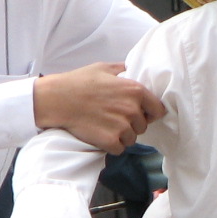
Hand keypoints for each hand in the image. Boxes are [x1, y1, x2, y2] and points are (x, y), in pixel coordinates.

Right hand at [33, 63, 165, 153]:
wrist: (58, 99)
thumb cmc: (79, 82)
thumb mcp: (104, 68)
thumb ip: (123, 70)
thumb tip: (132, 69)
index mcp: (135, 90)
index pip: (158, 110)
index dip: (149, 113)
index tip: (141, 114)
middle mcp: (132, 109)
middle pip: (143, 126)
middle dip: (132, 124)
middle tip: (114, 118)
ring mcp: (123, 126)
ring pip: (132, 139)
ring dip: (122, 136)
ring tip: (106, 126)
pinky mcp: (111, 141)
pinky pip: (120, 149)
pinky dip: (112, 146)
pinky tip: (101, 136)